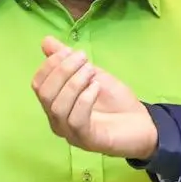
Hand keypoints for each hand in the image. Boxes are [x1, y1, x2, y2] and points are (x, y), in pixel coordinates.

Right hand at [32, 37, 158, 159]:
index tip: (71, 51)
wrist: (142, 123)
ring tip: (92, 72)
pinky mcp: (87, 140)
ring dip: (74, 83)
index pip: (38, 84)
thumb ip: (68, 60)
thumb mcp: (91, 73)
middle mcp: (57, 121)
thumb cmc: (114, 100)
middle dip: (62, 71)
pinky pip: (76, 120)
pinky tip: (96, 88)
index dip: (50, 64)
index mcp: (55, 104)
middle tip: (85, 60)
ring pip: (58, 107)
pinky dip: (84, 99)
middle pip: (45, 94)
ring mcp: (71, 133)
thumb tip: (46, 41)